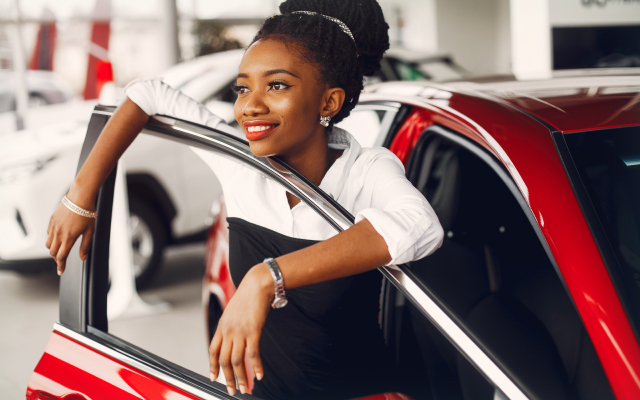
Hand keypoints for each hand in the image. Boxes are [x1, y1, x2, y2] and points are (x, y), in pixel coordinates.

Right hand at [46, 196, 95, 274]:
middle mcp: (58, 233)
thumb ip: (85, 246)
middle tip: (61, 261)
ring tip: (60, 250)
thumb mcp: (90, 232)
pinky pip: (48, 234)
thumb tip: (82, 258)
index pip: (61, 256)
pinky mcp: (51, 221)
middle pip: (53, 252)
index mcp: (69, 238)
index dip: (60, 266)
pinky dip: (52, 239)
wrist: (80, 198)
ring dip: (53, 249)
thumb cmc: (87, 214)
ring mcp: (53, 227)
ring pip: (48, 244)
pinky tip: (59, 238)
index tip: (60, 271)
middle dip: (57, 259)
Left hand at [209, 263, 272, 394]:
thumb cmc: (248, 295)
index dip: (212, 366)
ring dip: (241, 377)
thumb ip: (231, 324)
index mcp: (222, 325)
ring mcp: (240, 331)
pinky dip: (256, 367)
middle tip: (231, 390)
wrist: (257, 283)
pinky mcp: (253, 331)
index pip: (213, 350)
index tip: (214, 378)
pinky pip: (253, 354)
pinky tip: (260, 375)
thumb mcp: (234, 311)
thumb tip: (234, 336)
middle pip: (223, 360)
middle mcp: (228, 330)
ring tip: (244, 388)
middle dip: (227, 378)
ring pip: (236, 361)